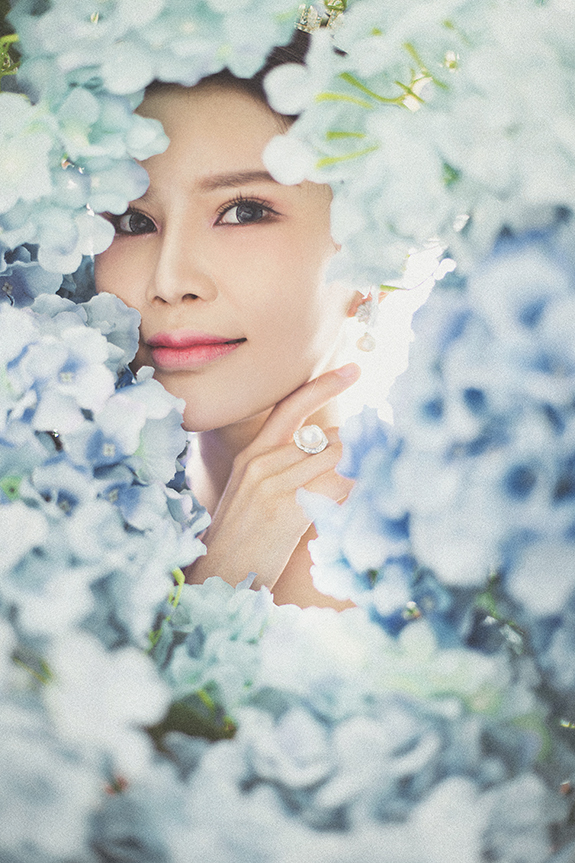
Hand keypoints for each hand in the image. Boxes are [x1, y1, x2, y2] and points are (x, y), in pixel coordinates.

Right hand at [184, 363, 360, 591]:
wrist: (218, 577)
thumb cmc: (243, 540)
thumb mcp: (254, 495)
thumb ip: (286, 470)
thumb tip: (333, 454)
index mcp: (252, 454)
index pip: (291, 406)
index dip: (324, 385)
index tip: (354, 369)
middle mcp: (259, 462)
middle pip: (330, 438)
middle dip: (353, 456)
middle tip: (365, 472)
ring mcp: (271, 484)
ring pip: (337, 459)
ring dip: (356, 475)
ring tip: (355, 495)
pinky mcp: (285, 509)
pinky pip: (336, 487)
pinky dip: (353, 493)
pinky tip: (353, 507)